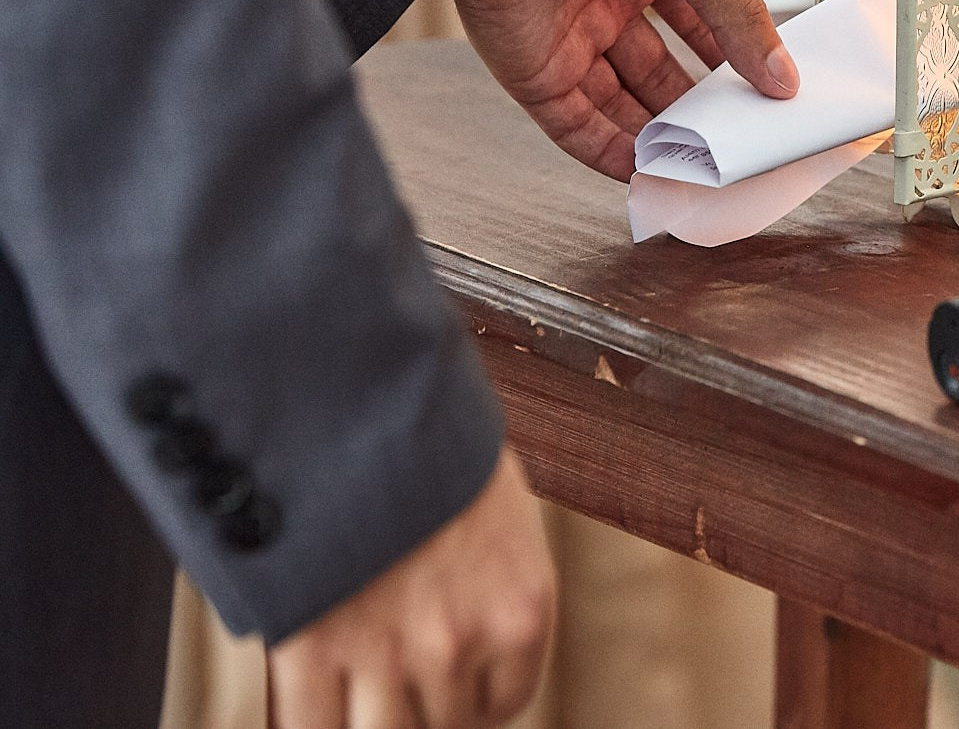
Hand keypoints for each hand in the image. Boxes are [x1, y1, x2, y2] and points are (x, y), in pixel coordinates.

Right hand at [267, 448, 556, 728]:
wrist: (357, 393)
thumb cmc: (424, 437)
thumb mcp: (492, 504)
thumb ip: (486, 577)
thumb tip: (465, 624)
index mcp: (522, 609)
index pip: (502, 706)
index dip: (466, 700)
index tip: (443, 684)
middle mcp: (465, 643)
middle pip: (439, 726)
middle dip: (414, 706)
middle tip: (390, 672)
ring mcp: (389, 653)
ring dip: (363, 715)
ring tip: (350, 678)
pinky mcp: (314, 650)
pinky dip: (307, 722)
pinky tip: (307, 694)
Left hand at [444, 0, 797, 180]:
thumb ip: (738, 18)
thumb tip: (783, 77)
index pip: (696, 23)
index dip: (729, 58)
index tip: (765, 95)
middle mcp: (605, 4)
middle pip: (660, 72)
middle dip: (697, 108)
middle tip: (738, 142)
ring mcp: (569, 42)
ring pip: (621, 106)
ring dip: (659, 137)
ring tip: (703, 167)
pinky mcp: (534, 75)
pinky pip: (577, 126)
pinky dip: (610, 154)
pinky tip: (648, 174)